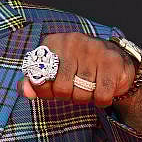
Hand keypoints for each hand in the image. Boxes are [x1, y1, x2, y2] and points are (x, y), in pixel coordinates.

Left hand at [20, 33, 135, 107]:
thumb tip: (25, 92)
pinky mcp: (112, 61)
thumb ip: (35, 81)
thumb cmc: (78, 68)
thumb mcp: (53, 71)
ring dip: (86, 98)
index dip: (46, 91)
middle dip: (68, 96)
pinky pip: (101, 95)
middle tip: (75, 89)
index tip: (54, 89)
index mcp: (53, 42)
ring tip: (89, 87)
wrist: (115, 60)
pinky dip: (102, 100)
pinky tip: (102, 90)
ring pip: (82, 93)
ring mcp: (94, 49)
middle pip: (62, 88)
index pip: (40, 77)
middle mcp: (72, 41)